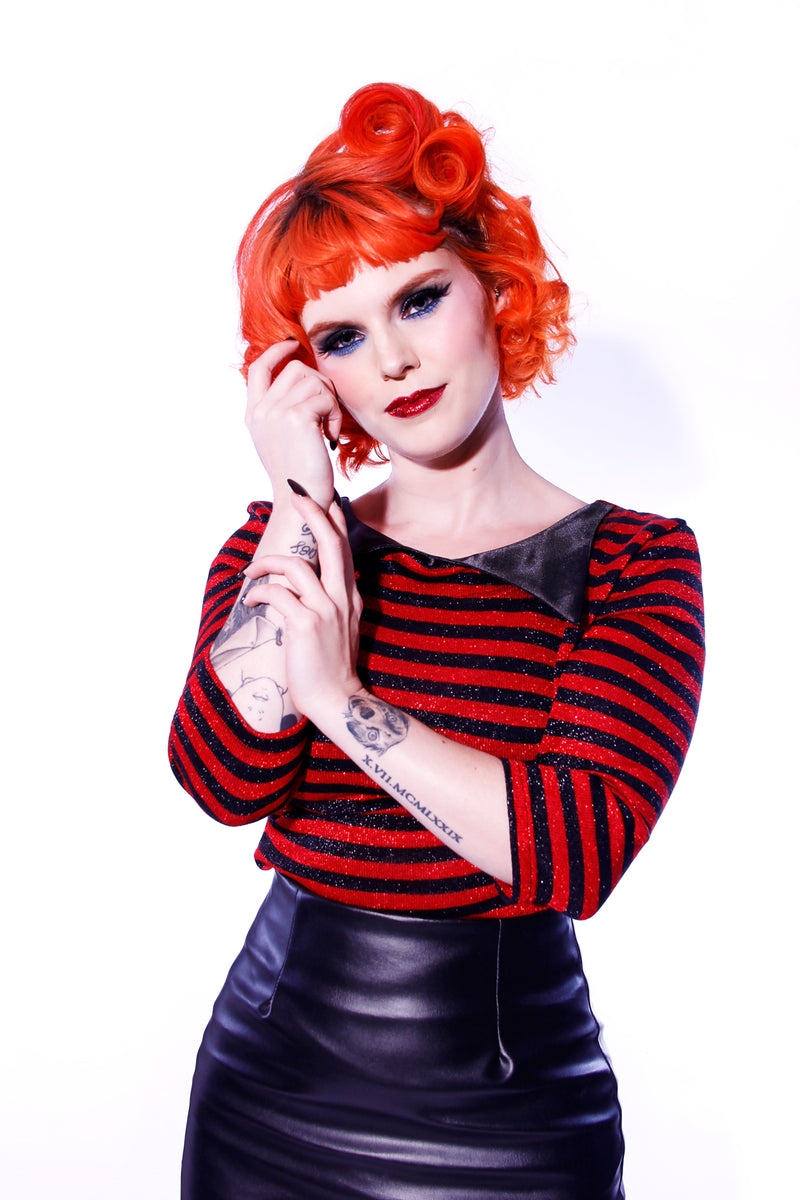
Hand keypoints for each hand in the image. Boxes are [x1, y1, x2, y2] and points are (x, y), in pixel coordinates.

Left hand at [241, 490, 362, 718]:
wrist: (337, 700)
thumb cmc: (330, 668)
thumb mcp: (337, 629)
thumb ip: (324, 604)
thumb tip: (295, 588)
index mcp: (350, 597)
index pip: (345, 550)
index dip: (336, 521)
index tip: (326, 499)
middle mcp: (342, 598)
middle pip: (330, 543)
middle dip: (313, 513)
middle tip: (296, 494)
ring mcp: (325, 609)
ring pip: (295, 565)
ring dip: (266, 563)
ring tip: (250, 572)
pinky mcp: (305, 623)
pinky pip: (276, 593)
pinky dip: (258, 593)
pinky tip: (250, 603)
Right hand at [245, 341, 341, 509]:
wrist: (300, 500)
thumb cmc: (299, 473)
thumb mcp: (281, 437)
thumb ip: (283, 409)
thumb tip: (303, 380)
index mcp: (254, 414)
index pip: (258, 368)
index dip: (276, 351)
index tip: (292, 344)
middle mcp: (260, 410)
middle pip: (295, 368)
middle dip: (319, 383)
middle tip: (327, 411)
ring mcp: (275, 412)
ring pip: (313, 380)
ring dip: (330, 402)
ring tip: (328, 429)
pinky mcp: (296, 417)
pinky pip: (325, 397)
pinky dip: (334, 415)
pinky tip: (330, 437)